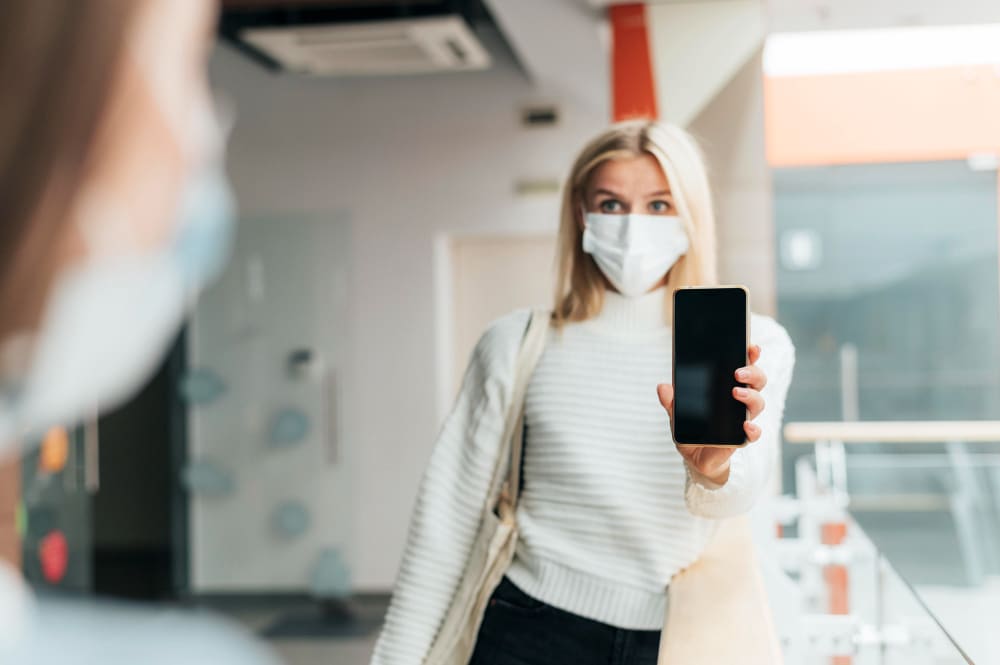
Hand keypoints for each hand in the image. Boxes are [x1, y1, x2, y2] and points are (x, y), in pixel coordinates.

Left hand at [656, 344, 766, 485]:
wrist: (696, 458)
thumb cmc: (692, 431)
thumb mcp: (677, 414)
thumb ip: (671, 401)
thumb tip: (663, 387)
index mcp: (727, 388)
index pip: (743, 367)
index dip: (750, 356)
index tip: (751, 347)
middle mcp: (740, 401)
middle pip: (757, 381)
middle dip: (752, 372)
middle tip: (737, 372)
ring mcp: (744, 418)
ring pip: (758, 402)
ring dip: (750, 396)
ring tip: (737, 392)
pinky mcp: (742, 438)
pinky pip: (754, 432)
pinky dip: (753, 428)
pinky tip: (746, 425)